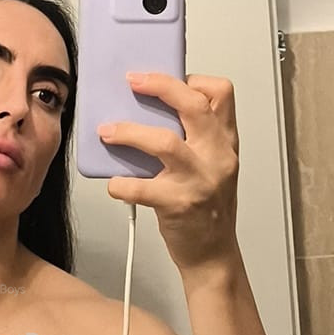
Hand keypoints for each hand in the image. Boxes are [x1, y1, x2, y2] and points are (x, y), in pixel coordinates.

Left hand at [100, 73, 240, 274]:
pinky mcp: (178, 205)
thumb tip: (150, 110)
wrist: (212, 254)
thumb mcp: (213, 165)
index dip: (193, 80)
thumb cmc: (207, 208)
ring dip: (130, 132)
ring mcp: (199, 180)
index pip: (221, 94)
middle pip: (192, 106)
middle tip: (131, 81)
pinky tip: (113, 183)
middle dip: (160, 86)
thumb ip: (195, 139)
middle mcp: (217, 156)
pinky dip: (121, 184)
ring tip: (107, 131)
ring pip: (165, 143)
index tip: (167, 79)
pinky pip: (142, 188)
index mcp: (226, 142)